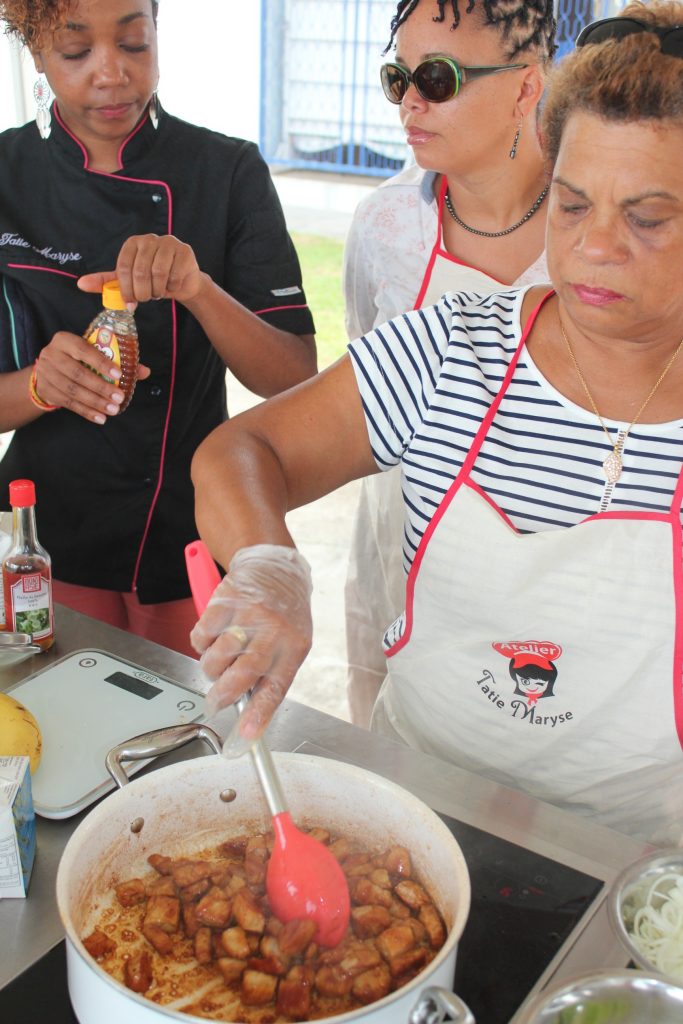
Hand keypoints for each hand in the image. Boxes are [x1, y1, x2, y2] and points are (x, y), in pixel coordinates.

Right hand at [33, 332, 149, 423]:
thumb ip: (117, 360)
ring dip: (95, 402)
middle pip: (78, 373)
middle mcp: (52, 354)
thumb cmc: (76, 359)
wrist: (47, 371)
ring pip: (73, 390)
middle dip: (101, 388)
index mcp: (65, 340)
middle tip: (119, 398)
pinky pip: (69, 403)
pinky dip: (86, 412)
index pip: (84, 350)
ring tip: (113, 409)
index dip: (101, 363)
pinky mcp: (46, 390)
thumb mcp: (92, 353)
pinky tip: (100, 417)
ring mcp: (46, 373)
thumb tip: (144, 371)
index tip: (118, 375)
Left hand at [78, 234, 203, 304]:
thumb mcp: (128, 282)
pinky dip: (172, 288)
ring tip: (158, 292)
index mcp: (132, 243)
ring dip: (157, 290)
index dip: (126, 289)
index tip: (130, 302)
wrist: (182, 282)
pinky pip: (174, 276)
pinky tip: (171, 286)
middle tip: (146, 298)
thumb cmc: (153, 280)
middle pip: (140, 271)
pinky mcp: (184, 251)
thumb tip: (81, 284)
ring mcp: (168, 242)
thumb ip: (106, 282)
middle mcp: (149, 239)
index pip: (123, 267)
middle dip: (142, 292)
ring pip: (158, 274)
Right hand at [190, 545, 312, 738]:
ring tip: (217, 664)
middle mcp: (273, 631)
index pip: (275, 689)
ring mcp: (248, 615)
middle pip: (242, 674)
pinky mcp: (225, 602)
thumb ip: (271, 675)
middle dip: (223, 696)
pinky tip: (212, 638)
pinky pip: (202, 636)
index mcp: (294, 647)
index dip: (258, 716)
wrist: (275, 567)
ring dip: (211, 669)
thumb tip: (250, 716)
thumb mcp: (291, 644)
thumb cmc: (284, 614)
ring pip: (217, 658)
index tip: (245, 738)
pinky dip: (201, 644)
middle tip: (215, 702)